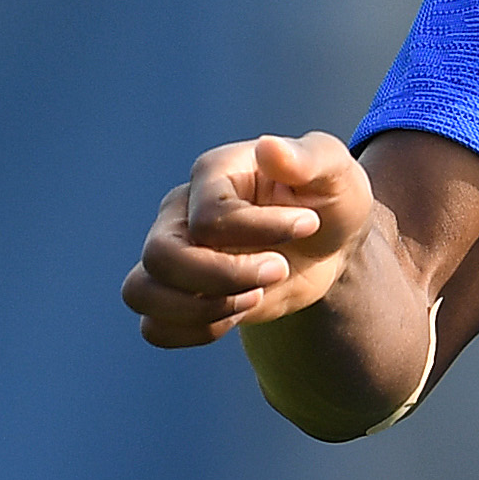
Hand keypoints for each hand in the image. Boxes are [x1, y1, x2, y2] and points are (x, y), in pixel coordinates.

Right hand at [124, 133, 378, 347]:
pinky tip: (239, 314)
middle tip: (279, 270)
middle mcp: (180, 213)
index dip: (260, 230)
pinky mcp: (180, 294)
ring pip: (141, 292)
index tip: (311, 224)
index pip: (209, 217)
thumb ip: (309, 159)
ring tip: (255, 297)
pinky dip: (195, 332)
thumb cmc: (331, 200)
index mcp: (213, 175)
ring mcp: (174, 254)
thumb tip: (269, 147)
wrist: (333, 244)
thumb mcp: (337, 173)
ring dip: (202, 309)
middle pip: (161, 256)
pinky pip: (154, 326)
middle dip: (225, 276)